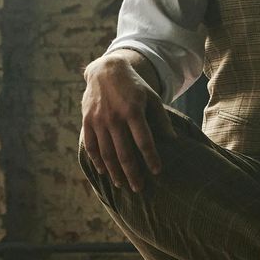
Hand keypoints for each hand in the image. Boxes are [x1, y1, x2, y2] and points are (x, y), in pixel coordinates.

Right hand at [80, 51, 173, 192]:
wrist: (106, 70)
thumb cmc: (134, 86)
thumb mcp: (152, 97)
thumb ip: (161, 119)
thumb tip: (173, 140)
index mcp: (134, 111)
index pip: (144, 141)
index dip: (151, 159)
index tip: (157, 172)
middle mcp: (115, 117)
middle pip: (124, 153)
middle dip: (132, 173)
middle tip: (138, 189)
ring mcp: (98, 120)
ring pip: (106, 153)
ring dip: (114, 172)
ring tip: (121, 185)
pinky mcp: (87, 121)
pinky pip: (91, 145)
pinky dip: (97, 160)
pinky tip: (104, 171)